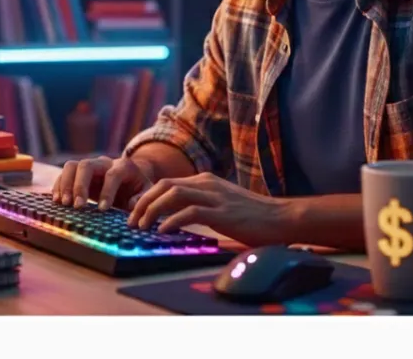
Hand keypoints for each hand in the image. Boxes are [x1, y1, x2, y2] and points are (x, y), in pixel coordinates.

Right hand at [50, 155, 154, 210]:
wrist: (130, 181)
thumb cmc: (139, 190)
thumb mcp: (147, 193)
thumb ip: (142, 198)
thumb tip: (131, 204)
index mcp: (124, 166)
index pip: (112, 175)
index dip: (107, 191)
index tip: (102, 209)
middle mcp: (104, 163)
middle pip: (86, 165)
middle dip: (80, 186)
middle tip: (78, 206)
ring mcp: (90, 166)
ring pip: (72, 166)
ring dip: (65, 184)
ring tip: (64, 204)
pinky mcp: (79, 174)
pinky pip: (65, 174)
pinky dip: (59, 186)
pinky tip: (57, 201)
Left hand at [127, 173, 289, 247]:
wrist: (281, 218)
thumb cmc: (252, 216)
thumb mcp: (222, 203)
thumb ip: (201, 204)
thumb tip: (175, 217)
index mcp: (205, 180)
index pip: (167, 183)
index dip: (146, 196)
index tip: (134, 212)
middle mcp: (207, 183)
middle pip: (164, 185)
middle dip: (142, 202)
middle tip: (132, 221)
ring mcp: (215, 196)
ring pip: (172, 194)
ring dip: (152, 210)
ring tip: (141, 227)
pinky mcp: (222, 213)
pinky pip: (190, 212)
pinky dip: (172, 220)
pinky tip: (163, 231)